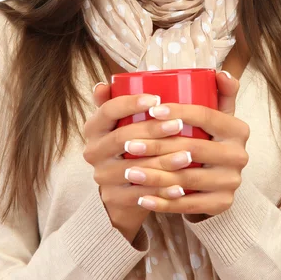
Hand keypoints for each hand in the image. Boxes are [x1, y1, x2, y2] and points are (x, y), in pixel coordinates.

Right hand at [83, 83, 193, 241]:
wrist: (125, 188)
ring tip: (187, 156)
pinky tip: (181, 187)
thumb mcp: (126, 120)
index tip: (157, 98)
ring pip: (133, 168)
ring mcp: (102, 176)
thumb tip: (108, 81)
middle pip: (122, 138)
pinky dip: (161, 191)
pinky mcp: (113, 198)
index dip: (130, 103)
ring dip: (162, 162)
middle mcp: (92, 151)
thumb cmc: (133, 142)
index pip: (108, 110)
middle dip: (152, 131)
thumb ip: (124, 98)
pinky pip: (139, 195)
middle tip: (179, 125)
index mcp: (94, 127)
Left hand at [117, 71, 249, 215]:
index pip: (205, 115)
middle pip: (192, 148)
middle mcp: (240, 155)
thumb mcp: (218, 114)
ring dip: (155, 176)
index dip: (178, 111)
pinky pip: (189, 205)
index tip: (151, 110)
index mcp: (238, 129)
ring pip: (187, 180)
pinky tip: (142, 198)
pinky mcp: (222, 204)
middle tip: (130, 143)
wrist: (219, 180)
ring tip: (129, 171)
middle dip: (157, 146)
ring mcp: (232, 182)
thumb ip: (219, 91)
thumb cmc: (209, 137)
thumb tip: (219, 72)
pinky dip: (163, 203)